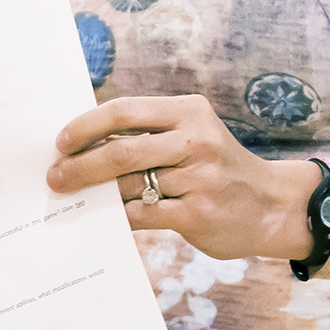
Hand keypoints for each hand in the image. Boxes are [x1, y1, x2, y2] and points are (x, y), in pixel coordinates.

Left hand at [47, 95, 318, 262]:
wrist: (273, 206)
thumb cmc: (221, 169)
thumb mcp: (196, 136)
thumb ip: (152, 136)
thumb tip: (87, 146)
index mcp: (190, 111)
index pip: (125, 111)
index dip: (86, 126)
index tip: (61, 141)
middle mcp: (196, 140)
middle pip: (121, 150)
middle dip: (79, 165)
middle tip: (55, 177)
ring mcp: (198, 178)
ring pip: (129, 185)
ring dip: (97, 194)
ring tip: (78, 198)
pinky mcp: (197, 214)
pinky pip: (142, 215)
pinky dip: (120, 216)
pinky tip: (109, 218)